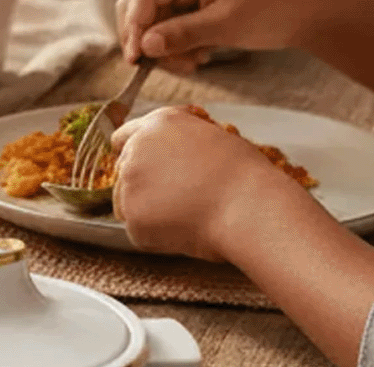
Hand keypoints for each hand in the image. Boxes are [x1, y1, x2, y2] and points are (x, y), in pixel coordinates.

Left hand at [107, 106, 318, 261]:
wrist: (249, 208)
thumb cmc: (243, 175)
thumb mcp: (213, 137)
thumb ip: (180, 141)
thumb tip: (170, 150)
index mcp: (158, 124)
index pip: (124, 137)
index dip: (134, 153)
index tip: (144, 167)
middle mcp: (136, 150)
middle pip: (124, 171)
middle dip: (143, 184)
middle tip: (177, 198)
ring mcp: (129, 185)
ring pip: (126, 202)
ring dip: (148, 209)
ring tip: (189, 213)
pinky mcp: (132, 219)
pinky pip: (139, 229)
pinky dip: (157, 234)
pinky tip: (186, 229)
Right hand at [116, 0, 365, 72]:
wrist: (313, 13)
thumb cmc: (278, 10)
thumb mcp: (226, 24)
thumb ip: (182, 33)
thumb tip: (146, 46)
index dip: (135, 26)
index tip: (136, 57)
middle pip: (144, 5)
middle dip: (150, 37)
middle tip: (163, 64)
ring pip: (157, 16)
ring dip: (166, 45)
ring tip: (191, 64)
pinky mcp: (198, 1)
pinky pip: (174, 20)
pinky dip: (179, 41)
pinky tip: (197, 56)